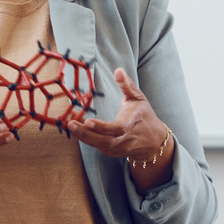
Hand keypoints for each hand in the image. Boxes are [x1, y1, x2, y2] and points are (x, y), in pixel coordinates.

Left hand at [68, 68, 173, 188]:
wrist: (154, 141)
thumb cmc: (144, 116)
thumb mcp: (138, 98)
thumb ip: (127, 85)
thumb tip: (118, 70)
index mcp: (131, 125)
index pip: (115, 128)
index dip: (102, 127)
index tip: (88, 121)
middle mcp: (124, 140)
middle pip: (104, 140)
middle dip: (85, 133)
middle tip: (70, 124)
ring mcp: (118, 148)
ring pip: (98, 145)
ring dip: (82, 136)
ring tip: (69, 126)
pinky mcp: (112, 152)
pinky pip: (97, 146)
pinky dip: (86, 139)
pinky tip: (76, 130)